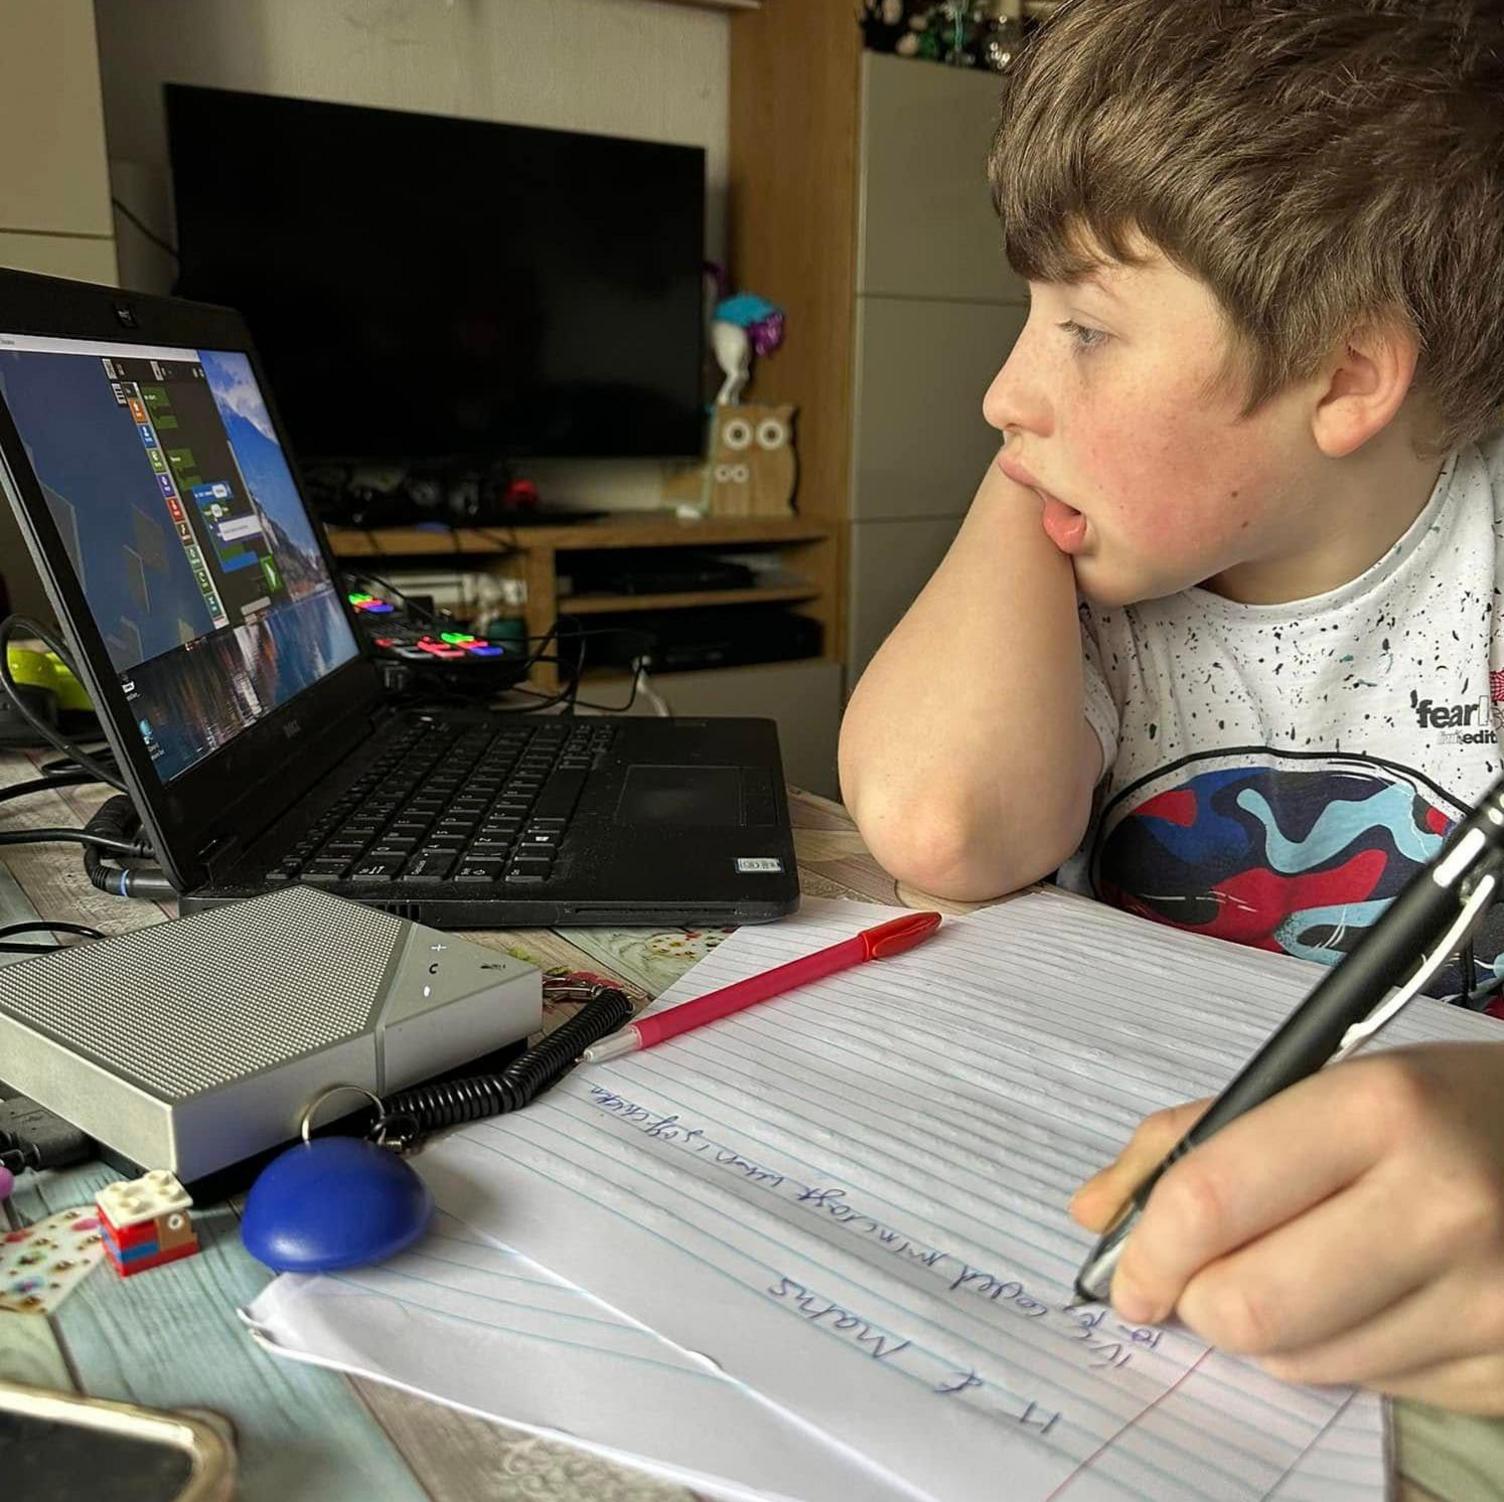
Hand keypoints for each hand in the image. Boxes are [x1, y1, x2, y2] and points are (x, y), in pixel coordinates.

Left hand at [1070, 1043, 1503, 1413]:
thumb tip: (1093, 1216)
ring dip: (1268, 1332)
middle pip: (1247, 1306)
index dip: (1148, 1249)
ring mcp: (1491, 1301)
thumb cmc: (1434, 1106)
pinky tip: (1369, 1297)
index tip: (1127, 1271)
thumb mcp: (1320, 1080)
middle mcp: (1444, 1206)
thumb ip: (1191, 1138)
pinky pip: (1371, 1389)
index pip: (1212, 1201)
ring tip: (1301, 1269)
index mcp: (1379, 1109)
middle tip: (1198, 1282)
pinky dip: (1339, 1352)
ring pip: (1301, 1363)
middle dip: (1197, 1301)